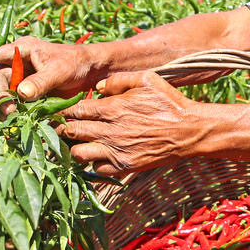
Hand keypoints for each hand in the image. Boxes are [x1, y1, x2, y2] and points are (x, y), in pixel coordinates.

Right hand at [0, 35, 94, 117]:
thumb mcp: (59, 70)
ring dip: (5, 108)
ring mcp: (19, 80)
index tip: (0, 90)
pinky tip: (19, 122)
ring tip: (13, 118)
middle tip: (9, 110)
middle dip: (0, 96)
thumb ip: (40, 81)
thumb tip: (21, 93)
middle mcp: (15, 64)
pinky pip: (15, 104)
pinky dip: (15, 114)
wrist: (88, 71)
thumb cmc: (74, 62)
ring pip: (3, 95)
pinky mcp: (25, 95)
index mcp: (21, 50)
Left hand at [55, 71, 198, 176]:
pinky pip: (96, 169)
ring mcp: (116, 151)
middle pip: (71, 131)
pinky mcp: (124, 167)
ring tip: (77, 142)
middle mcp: (110, 131)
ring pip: (78, 153)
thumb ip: (118, 79)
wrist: (189, 131)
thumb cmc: (169, 102)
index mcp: (113, 108)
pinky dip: (93, 163)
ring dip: (74, 148)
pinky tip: (97, 155)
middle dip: (61, 129)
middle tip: (60, 127)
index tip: (59, 111)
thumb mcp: (146, 80)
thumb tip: (97, 88)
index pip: (75, 110)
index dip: (64, 110)